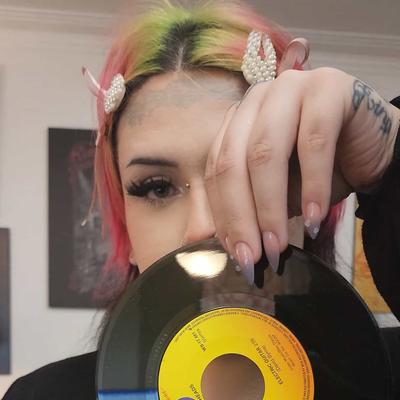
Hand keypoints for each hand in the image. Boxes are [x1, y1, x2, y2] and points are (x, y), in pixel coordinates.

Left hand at [204, 67, 399, 279]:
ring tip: (277, 246)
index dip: (222, 213)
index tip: (234, 252)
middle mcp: (257, 100)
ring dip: (270, 207)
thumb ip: (252, 207)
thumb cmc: (320, 171)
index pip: (217, 168)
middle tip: (251, 257)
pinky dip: (312, 186)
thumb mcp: (279, 193)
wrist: (373, 147)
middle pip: (234, 161)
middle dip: (240, 215)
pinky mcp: (328, 88)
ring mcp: (290, 88)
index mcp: (238, 121)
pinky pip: (314, 142)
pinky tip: (314, 218)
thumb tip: (229, 244)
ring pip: (265, 153)